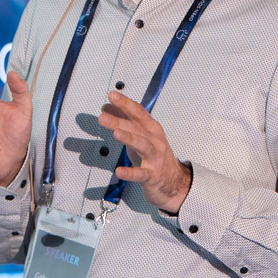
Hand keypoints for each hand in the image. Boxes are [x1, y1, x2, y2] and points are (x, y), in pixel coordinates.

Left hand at [97, 91, 192, 213]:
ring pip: (143, 146)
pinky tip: (119, 171)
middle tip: (103, 116)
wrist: (174, 181)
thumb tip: (106, 107)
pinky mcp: (153, 176)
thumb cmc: (153, 156)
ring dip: (129, 139)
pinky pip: (141, 174)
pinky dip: (131, 172)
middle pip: (137, 128)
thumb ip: (124, 121)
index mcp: (151, 129)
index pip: (139, 112)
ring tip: (116, 134)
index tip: (112, 95)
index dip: (126, 103)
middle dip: (120, 121)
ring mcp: (155, 158)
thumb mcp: (139, 136)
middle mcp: (155, 141)